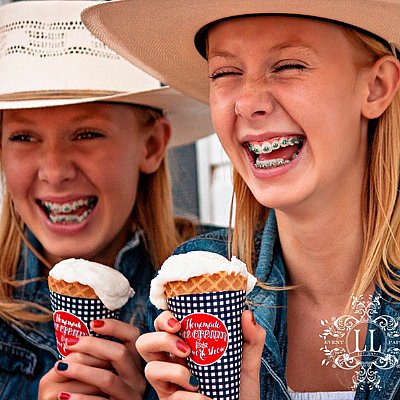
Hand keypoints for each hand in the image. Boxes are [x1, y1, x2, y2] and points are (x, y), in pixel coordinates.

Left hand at [38, 319, 145, 399]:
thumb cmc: (103, 392)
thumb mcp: (110, 371)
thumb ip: (104, 357)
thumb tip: (78, 338)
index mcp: (136, 362)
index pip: (133, 336)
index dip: (115, 327)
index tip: (93, 323)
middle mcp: (137, 378)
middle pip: (120, 353)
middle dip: (92, 345)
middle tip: (69, 342)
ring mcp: (130, 396)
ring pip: (107, 378)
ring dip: (80, 370)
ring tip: (59, 366)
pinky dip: (79, 398)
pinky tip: (63, 395)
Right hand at [136, 309, 264, 399]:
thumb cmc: (239, 389)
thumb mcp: (248, 361)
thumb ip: (251, 337)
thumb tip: (245, 313)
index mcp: (184, 346)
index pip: (163, 325)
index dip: (164, 319)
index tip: (179, 322)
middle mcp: (172, 363)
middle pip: (145, 342)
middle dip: (160, 339)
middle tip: (185, 348)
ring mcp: (169, 385)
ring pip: (149, 369)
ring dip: (173, 370)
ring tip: (195, 379)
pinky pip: (172, 397)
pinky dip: (192, 397)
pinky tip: (208, 398)